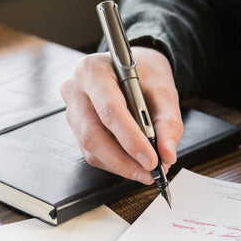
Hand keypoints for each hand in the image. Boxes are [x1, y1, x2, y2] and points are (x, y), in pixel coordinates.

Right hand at [60, 47, 182, 183]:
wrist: (132, 68)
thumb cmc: (145, 73)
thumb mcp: (164, 90)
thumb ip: (168, 122)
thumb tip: (167, 154)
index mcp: (94, 71)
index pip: (109, 110)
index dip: (130, 139)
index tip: (151, 159)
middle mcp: (76, 89)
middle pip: (93, 134)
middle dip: (123, 159)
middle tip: (148, 171)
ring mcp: (72, 109)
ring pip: (90, 147)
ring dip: (119, 165)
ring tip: (144, 171)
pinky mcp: (76, 126)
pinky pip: (91, 151)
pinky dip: (114, 162)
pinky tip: (131, 163)